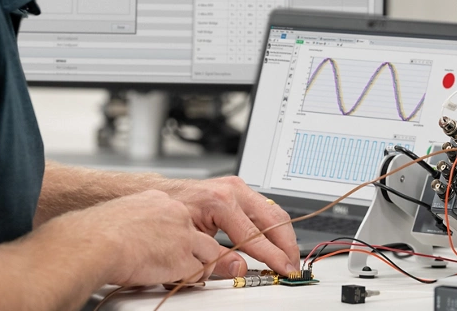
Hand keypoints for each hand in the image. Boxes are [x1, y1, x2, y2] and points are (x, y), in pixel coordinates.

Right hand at [84, 190, 221, 285]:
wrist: (97, 242)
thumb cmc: (99, 231)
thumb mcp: (122, 212)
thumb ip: (136, 218)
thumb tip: (131, 231)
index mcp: (159, 199)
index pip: (181, 215)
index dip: (179, 233)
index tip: (171, 243)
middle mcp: (176, 213)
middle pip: (201, 231)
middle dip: (195, 248)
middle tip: (184, 261)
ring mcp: (184, 235)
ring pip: (209, 251)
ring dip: (199, 264)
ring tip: (183, 273)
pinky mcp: (183, 258)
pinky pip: (199, 272)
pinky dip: (189, 279)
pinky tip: (173, 280)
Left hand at [163, 176, 299, 277]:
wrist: (164, 194)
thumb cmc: (173, 212)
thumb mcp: (193, 239)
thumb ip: (218, 258)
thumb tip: (240, 269)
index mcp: (221, 202)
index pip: (256, 235)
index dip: (273, 255)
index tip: (284, 269)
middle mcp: (233, 190)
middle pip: (273, 218)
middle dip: (287, 244)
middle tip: (292, 265)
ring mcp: (238, 187)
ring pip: (273, 211)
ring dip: (284, 235)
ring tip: (288, 256)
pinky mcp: (240, 189)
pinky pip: (265, 207)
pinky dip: (275, 225)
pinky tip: (277, 240)